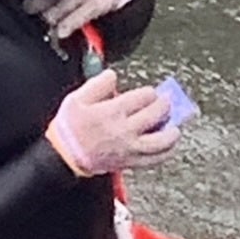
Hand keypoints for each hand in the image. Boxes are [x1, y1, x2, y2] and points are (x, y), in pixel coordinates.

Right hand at [47, 69, 179, 175]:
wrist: (65, 157)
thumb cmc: (69, 129)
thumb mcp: (76, 99)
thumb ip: (97, 84)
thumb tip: (112, 76)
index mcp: (113, 112)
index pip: (144, 97)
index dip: (149, 93)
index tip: (148, 94)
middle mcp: (125, 130)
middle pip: (156, 114)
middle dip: (164, 105)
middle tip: (165, 103)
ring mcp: (130, 148)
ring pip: (161, 141)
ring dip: (172, 132)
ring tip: (174, 126)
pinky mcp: (129, 162)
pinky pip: (155, 159)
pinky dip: (166, 152)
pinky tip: (169, 147)